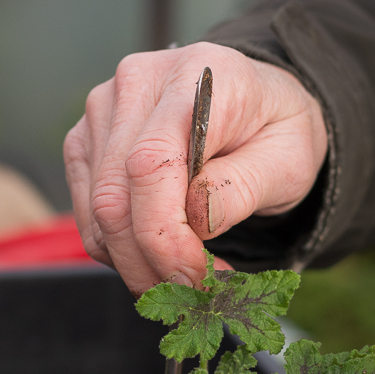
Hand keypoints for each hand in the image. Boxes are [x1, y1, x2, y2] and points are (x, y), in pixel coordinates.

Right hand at [64, 42, 326, 294]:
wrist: (255, 105)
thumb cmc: (275, 130)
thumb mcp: (288, 160)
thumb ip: (242, 187)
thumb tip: (195, 220)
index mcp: (195, 76)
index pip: (151, 166)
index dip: (165, 237)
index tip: (197, 281)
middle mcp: (136, 83)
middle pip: (114, 198)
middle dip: (151, 264)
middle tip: (194, 297)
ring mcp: (103, 110)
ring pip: (96, 216)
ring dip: (137, 265)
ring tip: (186, 277)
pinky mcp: (86, 142)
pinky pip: (88, 217)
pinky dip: (121, 251)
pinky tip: (161, 254)